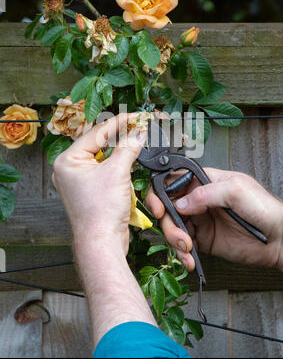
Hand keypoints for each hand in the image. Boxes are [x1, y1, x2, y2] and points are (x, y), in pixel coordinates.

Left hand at [53, 113, 144, 254]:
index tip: (135, 116)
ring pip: (104, 156)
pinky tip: (130, 156)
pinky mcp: (92, 191)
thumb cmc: (100, 213)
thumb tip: (138, 133)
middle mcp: (71, 170)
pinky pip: (106, 170)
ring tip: (136, 136)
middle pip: (98, 143)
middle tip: (138, 124)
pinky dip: (119, 163)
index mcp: (68, 161)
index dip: (119, 122)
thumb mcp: (117, 172)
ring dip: (121, 148)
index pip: (96, 133)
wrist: (102, 242)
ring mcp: (81, 181)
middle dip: (120, 134)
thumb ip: (128, 148)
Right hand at [146, 168, 282, 271]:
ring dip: (174, 241)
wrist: (278, 238)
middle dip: (168, 224)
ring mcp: (200, 220)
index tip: (159, 208)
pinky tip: (189, 260)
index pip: (172, 181)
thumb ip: (206, 193)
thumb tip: (180, 203)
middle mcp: (198, 199)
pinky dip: (182, 254)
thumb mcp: (236, 191)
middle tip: (179, 236)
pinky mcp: (203, 240)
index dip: (160, 193)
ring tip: (187, 250)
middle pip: (168, 207)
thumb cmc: (264, 208)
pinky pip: (183, 246)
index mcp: (204, 181)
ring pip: (173, 227)